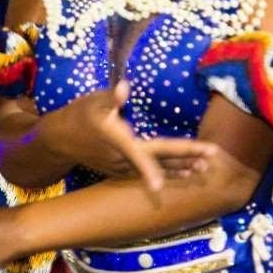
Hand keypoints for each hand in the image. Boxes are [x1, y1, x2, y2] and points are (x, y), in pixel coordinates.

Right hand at [60, 80, 216, 191]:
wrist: (62, 140)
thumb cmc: (79, 115)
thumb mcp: (93, 102)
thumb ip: (111, 97)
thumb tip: (124, 86)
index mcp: (117, 140)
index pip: (137, 154)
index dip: (148, 170)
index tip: (159, 186)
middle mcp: (122, 158)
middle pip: (158, 159)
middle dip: (185, 157)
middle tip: (210, 157)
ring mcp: (124, 167)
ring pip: (157, 166)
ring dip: (181, 167)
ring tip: (203, 167)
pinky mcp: (124, 170)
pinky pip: (151, 170)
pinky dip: (170, 170)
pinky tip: (185, 172)